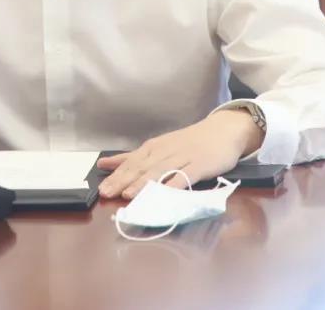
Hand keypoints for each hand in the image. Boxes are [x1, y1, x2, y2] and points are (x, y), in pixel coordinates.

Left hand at [96, 110, 262, 198]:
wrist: (223, 130)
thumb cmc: (189, 142)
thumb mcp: (159, 147)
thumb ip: (133, 157)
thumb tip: (106, 164)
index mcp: (154, 147)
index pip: (131, 162)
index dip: (116, 175)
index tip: (101, 189)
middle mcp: (165, 151)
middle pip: (142, 166)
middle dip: (123, 180)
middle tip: (107, 193)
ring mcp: (183, 157)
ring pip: (160, 170)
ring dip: (144, 182)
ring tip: (129, 194)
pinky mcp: (200, 164)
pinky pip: (186, 175)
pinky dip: (174, 184)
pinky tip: (165, 194)